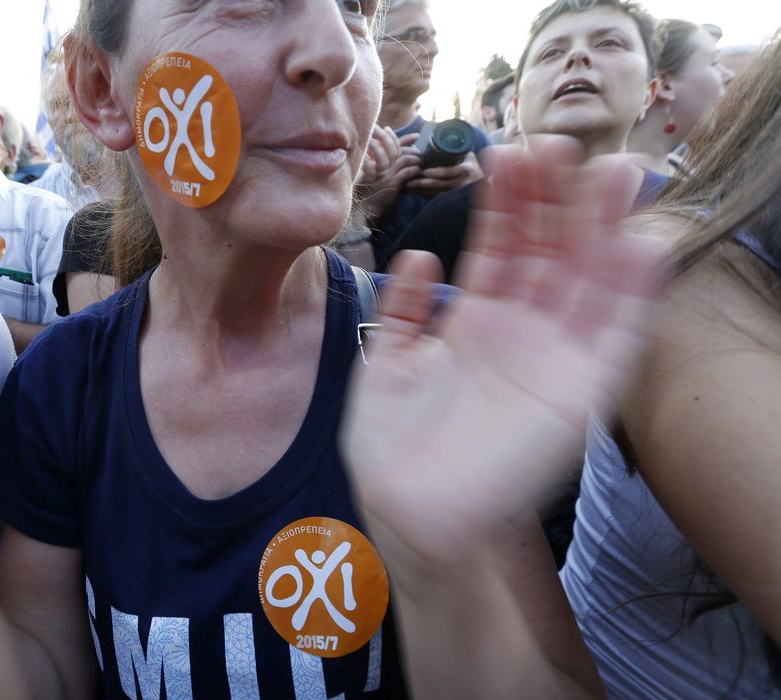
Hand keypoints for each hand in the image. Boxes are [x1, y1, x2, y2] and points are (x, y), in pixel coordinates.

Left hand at [342, 138, 663, 572]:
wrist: (409, 514)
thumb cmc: (394, 446)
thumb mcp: (386, 365)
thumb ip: (403, 310)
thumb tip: (416, 256)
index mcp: (476, 321)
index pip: (502, 247)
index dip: (508, 203)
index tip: (506, 154)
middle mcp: (520, 333)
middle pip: (549, 252)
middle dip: (556, 199)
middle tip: (557, 144)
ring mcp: (553, 360)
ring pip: (587, 282)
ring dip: (601, 230)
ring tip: (607, 174)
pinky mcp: (580, 395)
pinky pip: (614, 337)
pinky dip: (630, 295)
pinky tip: (638, 245)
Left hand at [405, 149, 483, 198]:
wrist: (482, 186)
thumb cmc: (472, 167)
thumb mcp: (468, 156)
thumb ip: (457, 150)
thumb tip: (442, 138)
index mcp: (466, 170)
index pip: (449, 172)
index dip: (436, 173)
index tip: (424, 171)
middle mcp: (463, 183)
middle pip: (440, 185)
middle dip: (423, 184)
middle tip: (408, 182)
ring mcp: (457, 193)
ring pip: (436, 194)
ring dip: (420, 191)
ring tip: (407, 187)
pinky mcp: (452, 200)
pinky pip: (436, 199)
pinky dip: (424, 196)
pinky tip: (413, 192)